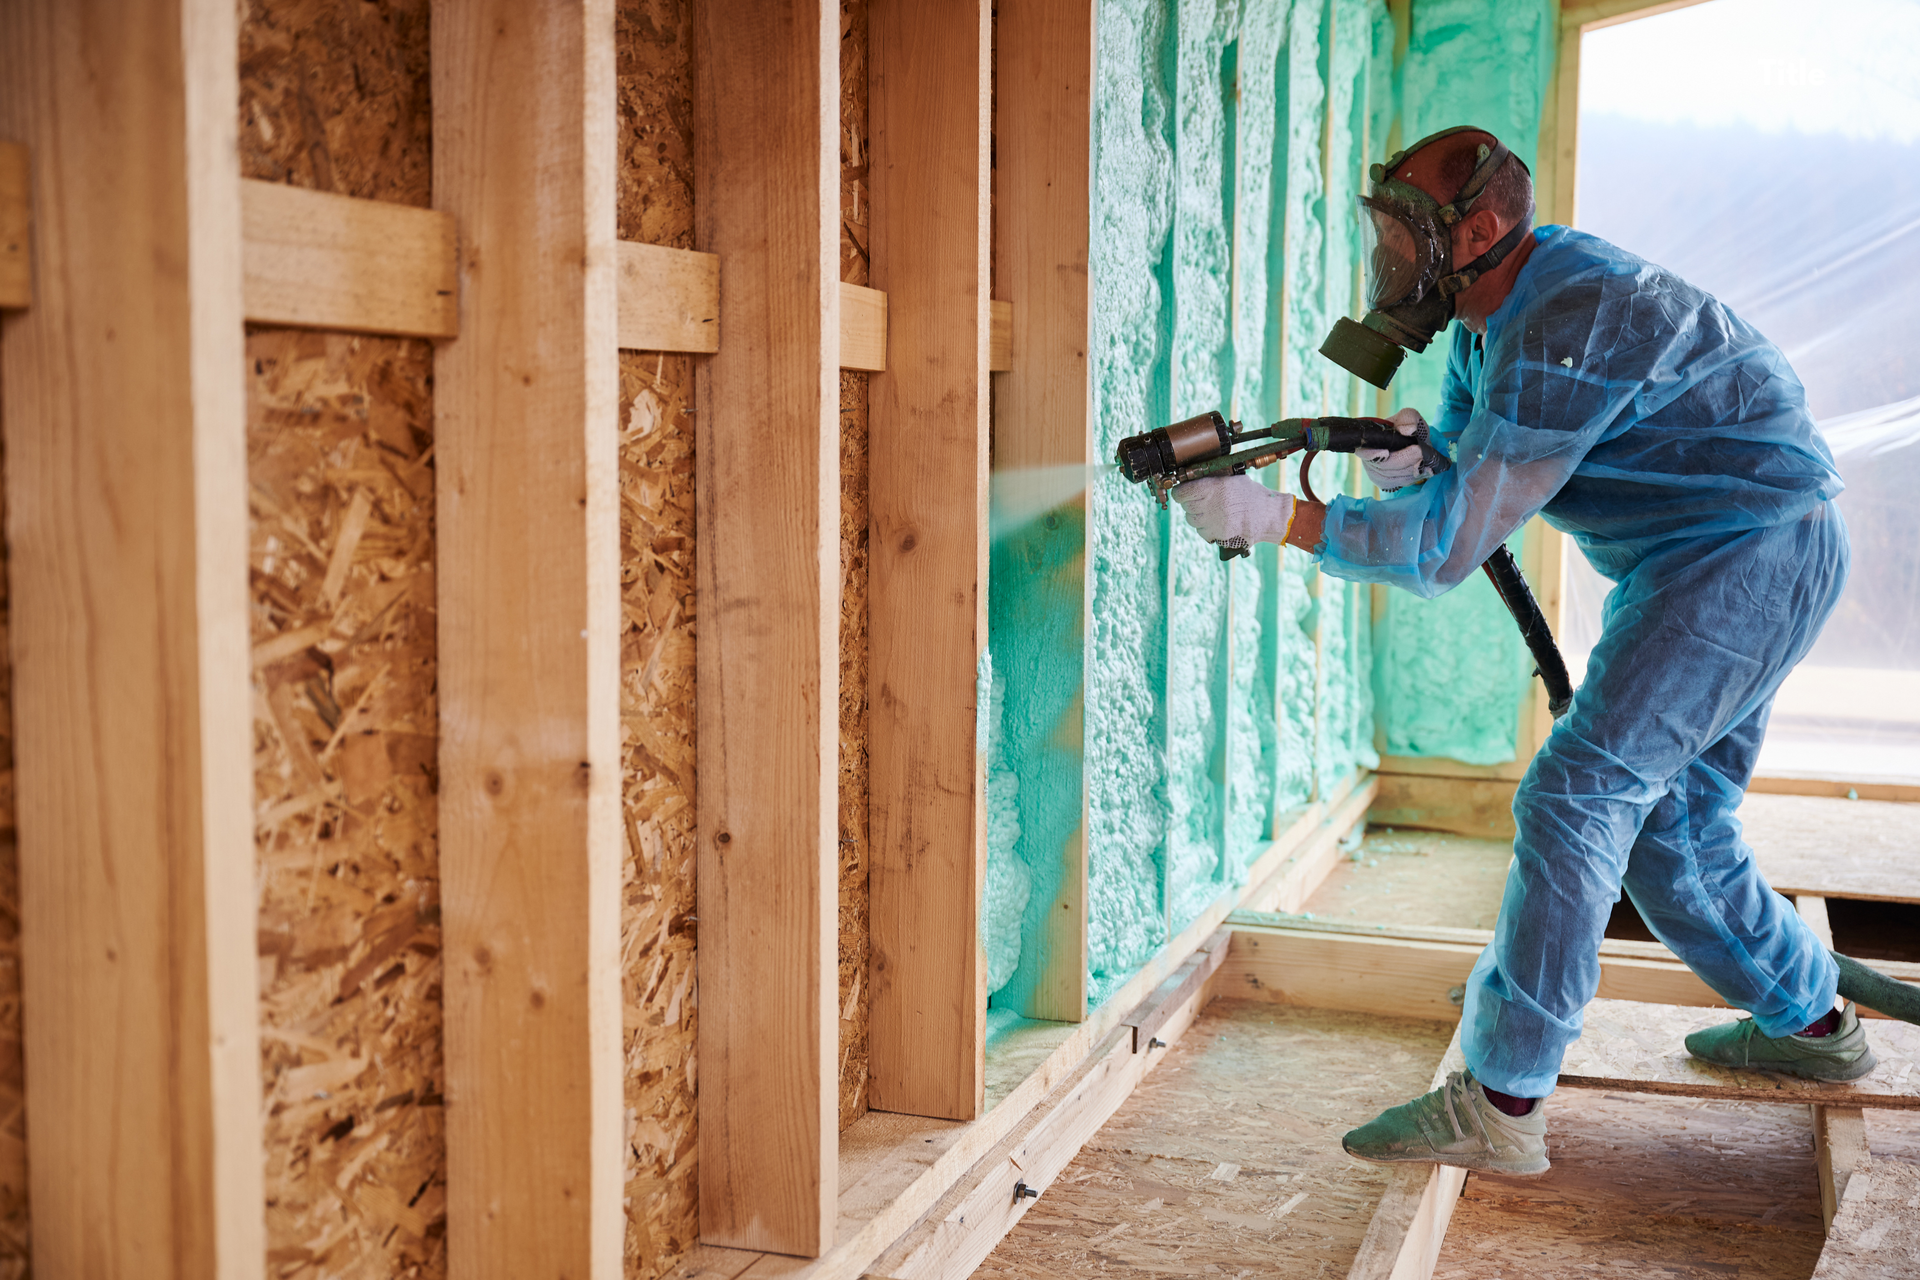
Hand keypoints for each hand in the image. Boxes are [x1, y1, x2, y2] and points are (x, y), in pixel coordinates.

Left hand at [1171, 475, 1295, 546]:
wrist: (1268, 516)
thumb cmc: (1252, 495)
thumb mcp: (1232, 480)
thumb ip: (1212, 480)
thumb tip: (1191, 480)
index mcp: (1214, 488)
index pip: (1183, 492)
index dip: (1180, 492)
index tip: (1181, 492)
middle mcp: (1211, 505)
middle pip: (1186, 506)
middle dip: (1190, 503)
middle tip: (1199, 501)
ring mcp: (1213, 522)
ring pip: (1192, 520)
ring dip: (1197, 516)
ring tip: (1210, 511)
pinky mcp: (1217, 534)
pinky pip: (1201, 532)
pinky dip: (1205, 528)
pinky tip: (1216, 522)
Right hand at [1359, 407, 1435, 491]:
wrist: (1414, 443)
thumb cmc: (1408, 430)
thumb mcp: (1409, 417)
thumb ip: (1408, 419)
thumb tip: (1408, 430)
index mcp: (1369, 441)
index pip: (1364, 452)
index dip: (1372, 455)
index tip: (1386, 453)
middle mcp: (1368, 459)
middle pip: (1383, 466)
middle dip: (1404, 460)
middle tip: (1420, 452)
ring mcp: (1376, 473)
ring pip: (1393, 477)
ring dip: (1411, 469)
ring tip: (1424, 460)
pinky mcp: (1385, 483)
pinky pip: (1399, 483)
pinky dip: (1413, 477)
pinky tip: (1423, 470)